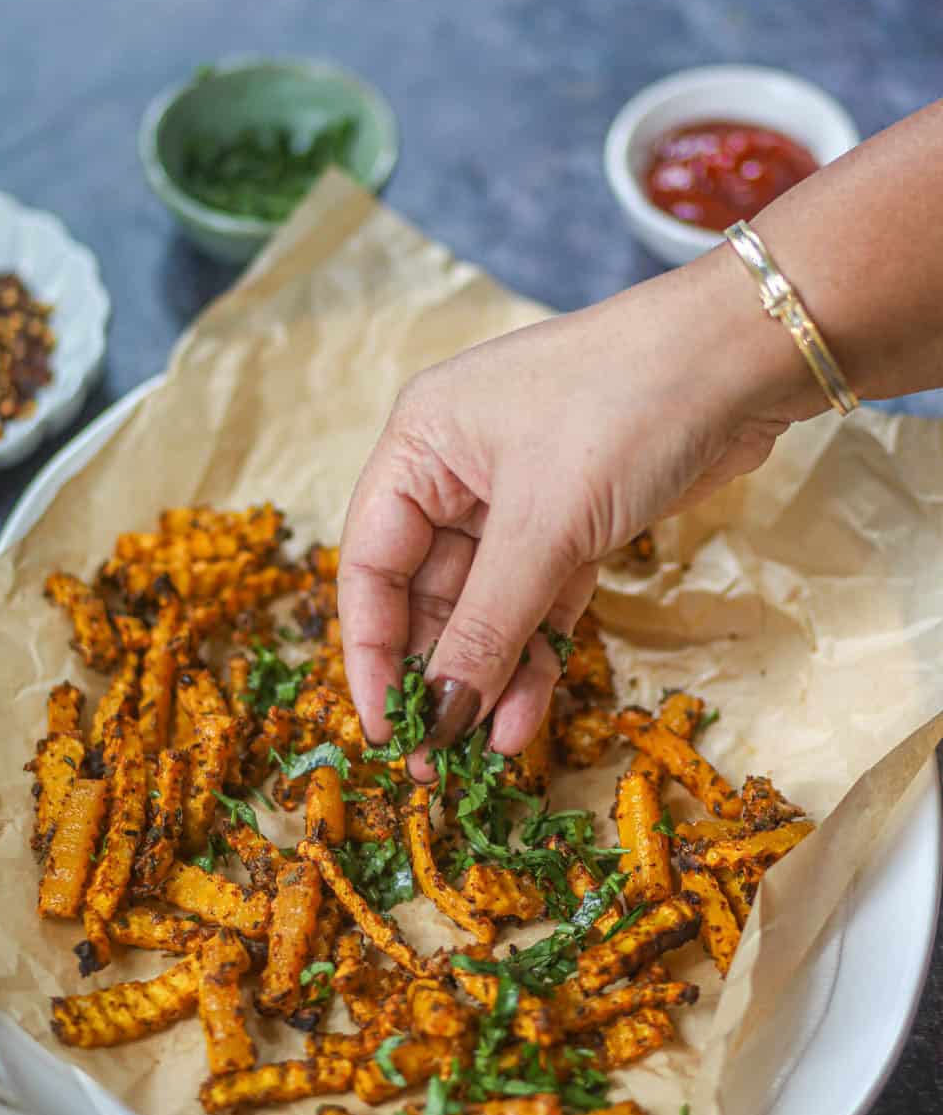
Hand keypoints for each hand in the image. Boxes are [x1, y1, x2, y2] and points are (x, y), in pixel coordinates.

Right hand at [339, 243, 818, 773]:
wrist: (745, 357)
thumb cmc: (625, 409)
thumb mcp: (545, 525)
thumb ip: (487, 626)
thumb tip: (441, 715)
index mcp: (420, 445)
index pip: (370, 562)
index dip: (369, 649)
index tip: (384, 725)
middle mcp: (458, 472)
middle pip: (426, 591)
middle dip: (436, 672)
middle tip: (437, 758)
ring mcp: (519, 498)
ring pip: (487, 604)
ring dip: (490, 674)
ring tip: (493, 750)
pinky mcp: (575, 521)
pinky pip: (539, 600)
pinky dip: (537, 651)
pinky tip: (529, 714)